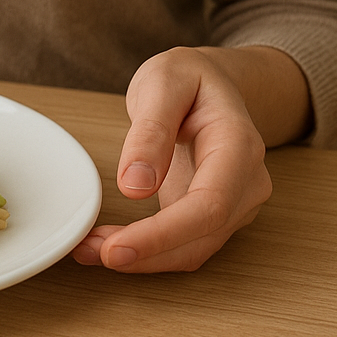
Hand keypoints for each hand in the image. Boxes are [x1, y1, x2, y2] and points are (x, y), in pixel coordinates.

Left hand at [71, 46, 280, 272]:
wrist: (211, 82)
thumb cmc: (189, 77)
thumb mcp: (163, 82)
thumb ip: (150, 131)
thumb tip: (134, 187)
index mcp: (239, 145)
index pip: (209, 205)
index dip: (164, 234)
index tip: (118, 248)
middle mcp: (246, 182)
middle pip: (201, 237)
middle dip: (146, 253)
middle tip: (90, 250)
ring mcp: (235, 204)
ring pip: (192, 250)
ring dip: (143, 259)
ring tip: (89, 248)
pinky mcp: (213, 216)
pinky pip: (183, 245)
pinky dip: (148, 252)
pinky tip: (110, 245)